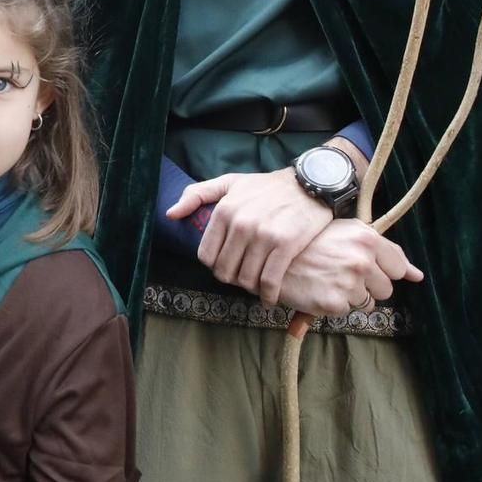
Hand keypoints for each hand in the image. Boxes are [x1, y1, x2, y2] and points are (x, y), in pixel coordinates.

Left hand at [168, 168, 331, 304]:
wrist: (310, 182)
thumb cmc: (267, 186)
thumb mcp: (229, 183)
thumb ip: (196, 195)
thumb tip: (170, 214)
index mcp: (224, 210)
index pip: (206, 255)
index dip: (214, 265)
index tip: (226, 265)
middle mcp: (240, 223)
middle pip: (224, 271)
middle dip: (232, 278)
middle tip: (242, 277)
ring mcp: (263, 235)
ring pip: (246, 279)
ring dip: (250, 288)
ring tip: (255, 286)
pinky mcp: (286, 245)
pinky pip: (269, 281)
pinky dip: (268, 296)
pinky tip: (269, 298)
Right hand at [276, 220, 423, 318]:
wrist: (271, 254)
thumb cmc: (309, 241)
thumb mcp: (347, 233)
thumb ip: (384, 251)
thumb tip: (418, 275)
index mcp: (366, 238)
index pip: (397, 267)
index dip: (382, 270)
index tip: (366, 269)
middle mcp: (361, 259)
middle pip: (386, 289)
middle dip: (368, 286)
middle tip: (341, 274)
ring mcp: (349, 282)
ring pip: (368, 304)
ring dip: (352, 297)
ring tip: (328, 281)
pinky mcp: (335, 303)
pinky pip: (348, 312)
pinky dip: (335, 306)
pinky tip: (319, 290)